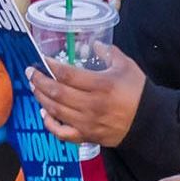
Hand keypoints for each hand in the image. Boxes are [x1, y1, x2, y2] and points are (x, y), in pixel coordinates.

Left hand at [27, 44, 144, 148]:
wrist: (149, 121)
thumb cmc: (138, 92)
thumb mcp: (126, 66)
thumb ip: (109, 52)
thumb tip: (94, 44)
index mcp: (101, 85)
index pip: (67, 74)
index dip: (51, 66)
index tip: (42, 59)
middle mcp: (91, 105)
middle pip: (57, 92)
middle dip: (39, 81)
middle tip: (30, 73)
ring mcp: (87, 122)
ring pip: (55, 110)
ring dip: (41, 98)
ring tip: (34, 88)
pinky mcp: (87, 136)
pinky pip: (62, 133)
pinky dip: (50, 124)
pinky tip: (44, 114)